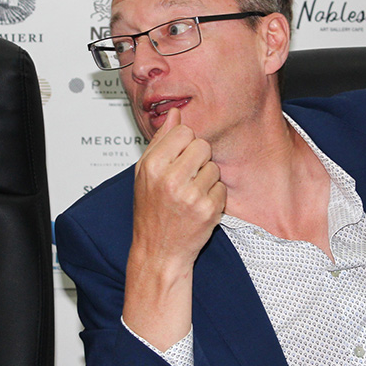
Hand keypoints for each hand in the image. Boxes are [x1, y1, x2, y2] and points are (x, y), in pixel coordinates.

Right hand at [123, 108, 225, 348]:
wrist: (159, 252)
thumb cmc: (150, 212)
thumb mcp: (144, 174)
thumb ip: (160, 141)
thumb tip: (175, 113)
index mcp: (153, 166)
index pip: (183, 131)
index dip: (184, 143)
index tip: (179, 157)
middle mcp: (171, 180)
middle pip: (202, 145)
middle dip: (198, 158)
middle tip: (187, 176)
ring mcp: (191, 195)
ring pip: (214, 167)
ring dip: (206, 178)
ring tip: (190, 193)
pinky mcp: (208, 210)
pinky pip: (221, 187)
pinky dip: (214, 196)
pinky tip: (199, 206)